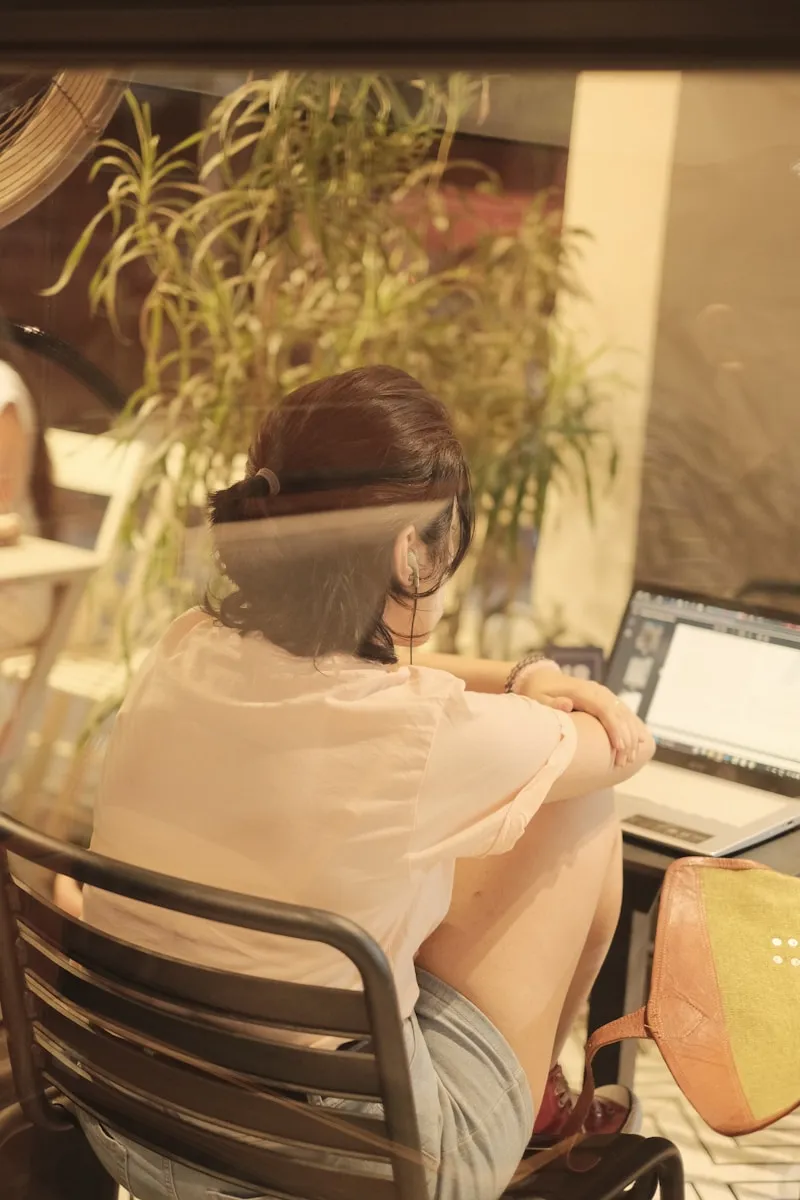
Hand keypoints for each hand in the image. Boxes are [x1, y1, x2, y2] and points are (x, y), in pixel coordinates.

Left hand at [519, 670, 648, 765]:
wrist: (541, 678)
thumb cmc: (537, 692)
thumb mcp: (537, 698)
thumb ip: (551, 703)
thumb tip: (567, 704)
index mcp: (582, 690)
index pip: (605, 708)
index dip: (615, 727)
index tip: (619, 747)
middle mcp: (597, 690)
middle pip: (619, 713)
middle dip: (626, 737)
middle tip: (624, 761)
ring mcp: (603, 694)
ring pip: (624, 714)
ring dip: (630, 736)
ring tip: (629, 759)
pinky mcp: (605, 700)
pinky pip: (623, 714)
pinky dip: (630, 729)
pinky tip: (635, 745)